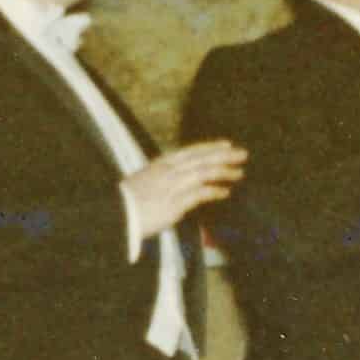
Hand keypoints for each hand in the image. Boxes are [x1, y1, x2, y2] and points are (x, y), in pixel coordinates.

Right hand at [124, 140, 246, 239]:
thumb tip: (179, 179)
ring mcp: (173, 186)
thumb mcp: (146, 181)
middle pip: (202, 159)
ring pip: (204, 173)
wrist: (115, 214)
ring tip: (239, 173)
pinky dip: (214, 191)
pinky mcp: (175, 203)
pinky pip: (200, 194)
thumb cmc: (128, 201)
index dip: (210, 147)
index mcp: (161, 164)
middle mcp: (169, 171)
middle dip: (224, 156)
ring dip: (224, 172)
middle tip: (243, 155)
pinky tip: (225, 192)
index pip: (191, 151)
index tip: (227, 145)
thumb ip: (164, 177)